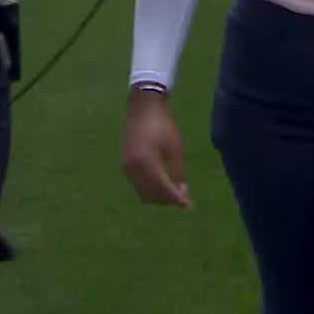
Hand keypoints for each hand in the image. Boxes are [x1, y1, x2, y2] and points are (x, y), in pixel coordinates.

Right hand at [121, 90, 192, 209]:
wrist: (143, 107)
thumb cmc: (163, 124)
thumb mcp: (176, 147)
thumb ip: (179, 172)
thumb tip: (183, 192)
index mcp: (147, 162)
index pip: (163, 189)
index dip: (176, 199)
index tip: (189, 206)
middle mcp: (133, 168)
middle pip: (151, 195)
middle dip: (167, 200)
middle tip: (183, 199)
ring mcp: (126, 168)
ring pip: (143, 193)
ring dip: (158, 196)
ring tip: (174, 192)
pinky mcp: (125, 165)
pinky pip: (138, 185)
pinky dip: (150, 189)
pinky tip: (162, 184)